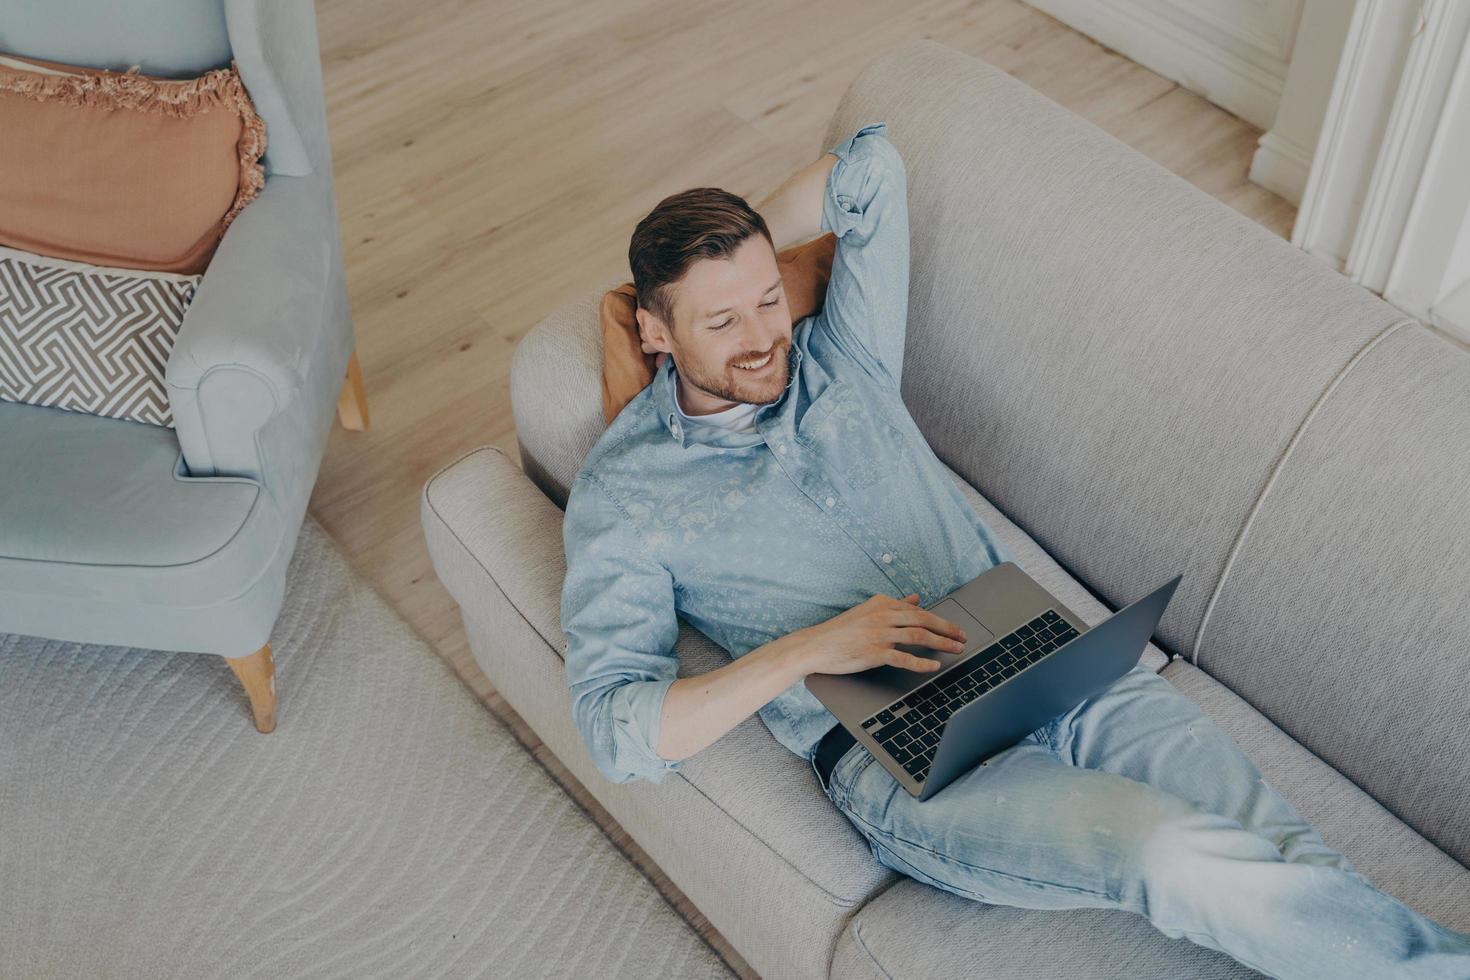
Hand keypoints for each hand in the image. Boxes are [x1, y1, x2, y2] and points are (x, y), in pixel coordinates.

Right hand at [792, 593, 968, 676]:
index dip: (940, 620)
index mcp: (882, 603)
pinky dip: (921, 663)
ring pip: (918, 636)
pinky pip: (903, 658)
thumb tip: (915, 599)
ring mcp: (879, 634)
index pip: (918, 611)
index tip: (954, 628)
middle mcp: (883, 615)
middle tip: (963, 637)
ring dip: (942, 643)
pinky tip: (934, 666)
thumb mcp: (868, 611)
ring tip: (956, 649)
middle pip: (924, 621)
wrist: (815, 645)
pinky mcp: (874, 653)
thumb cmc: (840, 631)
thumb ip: (893, 605)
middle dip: (948, 629)